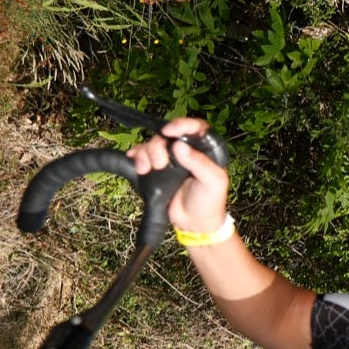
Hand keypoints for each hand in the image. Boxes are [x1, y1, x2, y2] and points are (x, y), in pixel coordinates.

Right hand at [127, 117, 229, 234]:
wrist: (194, 224)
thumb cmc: (209, 202)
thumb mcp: (212, 182)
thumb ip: (199, 163)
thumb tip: (180, 146)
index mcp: (205, 150)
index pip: (195, 128)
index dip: (182, 124)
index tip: (169, 131)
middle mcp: (186, 151)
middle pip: (167, 135)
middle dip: (158, 146)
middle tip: (160, 164)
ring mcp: (170, 159)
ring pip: (153, 144)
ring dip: (146, 153)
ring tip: (147, 170)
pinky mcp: (155, 169)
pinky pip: (142, 155)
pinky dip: (136, 156)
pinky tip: (135, 163)